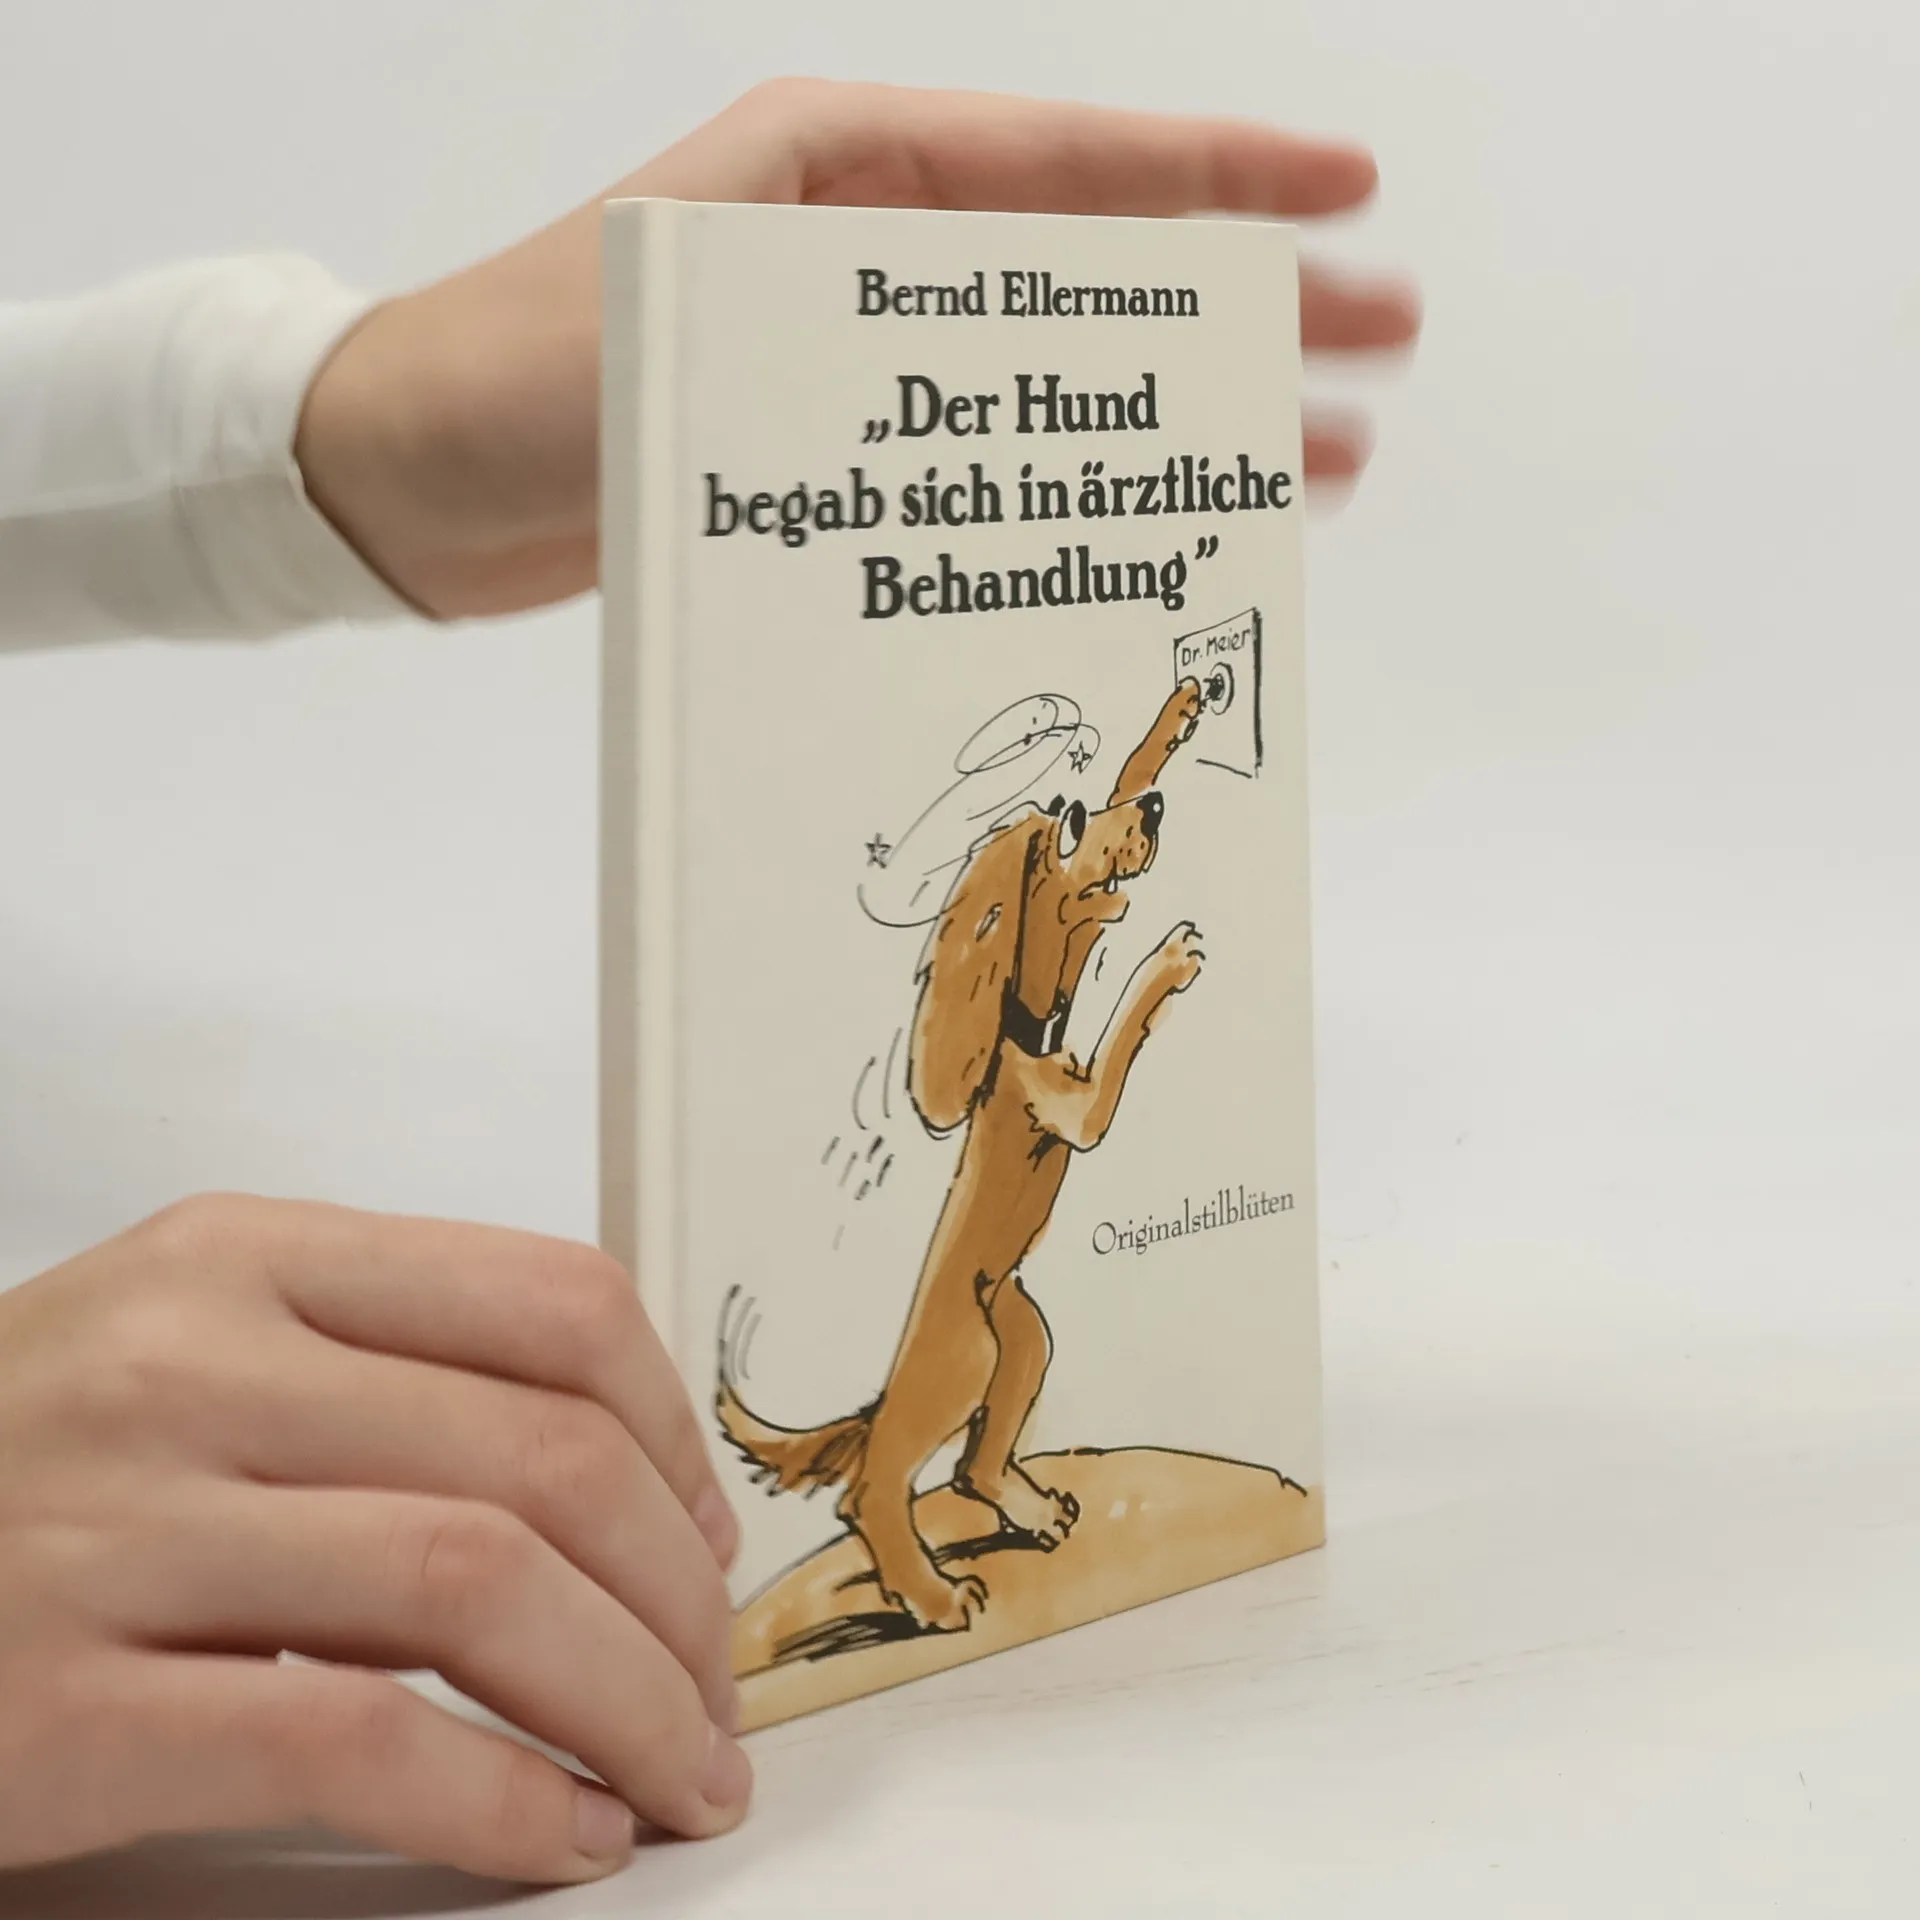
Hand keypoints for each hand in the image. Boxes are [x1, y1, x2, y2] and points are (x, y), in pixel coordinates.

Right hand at [0, 1196, 750, 1881]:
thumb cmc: (13, 1479)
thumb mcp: (185, 1357)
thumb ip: (380, 1373)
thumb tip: (626, 1476)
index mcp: (240, 1259)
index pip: (551, 1302)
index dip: (672, 1435)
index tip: (704, 1539)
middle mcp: (184, 1364)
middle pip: (544, 1457)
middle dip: (678, 1600)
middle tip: (714, 1693)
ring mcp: (112, 1530)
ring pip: (480, 1588)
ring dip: (629, 1702)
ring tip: (677, 1774)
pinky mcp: (57, 1709)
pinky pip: (355, 1744)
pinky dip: (503, 1802)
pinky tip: (563, 1838)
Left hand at [296, 78, 1420, 619]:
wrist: (403, 478)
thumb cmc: (507, 386)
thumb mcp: (673, 335)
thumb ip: (833, 347)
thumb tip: (1006, 407)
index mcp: (838, 174)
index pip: (1067, 165)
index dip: (1219, 179)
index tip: (1349, 192)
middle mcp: (863, 249)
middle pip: (1094, 263)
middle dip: (1244, 298)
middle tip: (1384, 338)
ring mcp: (854, 348)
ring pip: (1058, 364)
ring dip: (1180, 402)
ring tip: (1311, 451)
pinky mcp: (832, 441)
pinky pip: (991, 443)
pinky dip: (1076, 472)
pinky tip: (1146, 510)